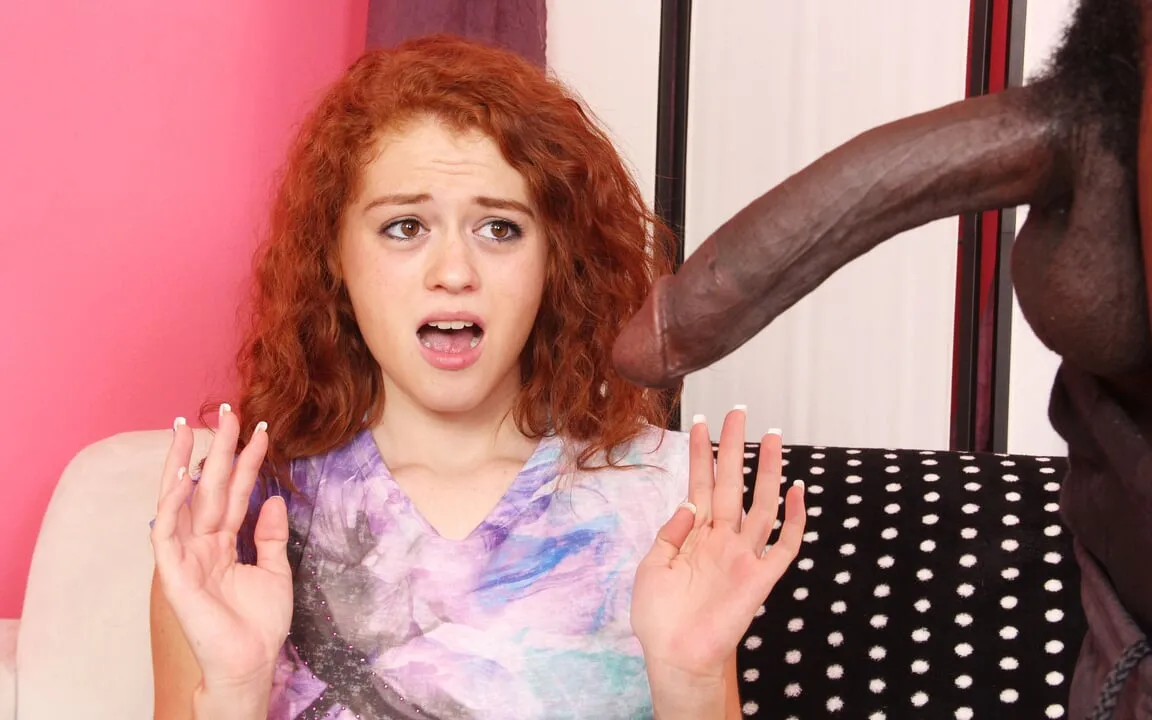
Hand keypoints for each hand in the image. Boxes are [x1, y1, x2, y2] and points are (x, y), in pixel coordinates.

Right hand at [150, 405, 293, 691]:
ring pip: (180, 502)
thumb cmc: (260, 624)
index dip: (246, 462)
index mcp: (224, 543)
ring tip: (189, 428)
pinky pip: (166, 534)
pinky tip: (182, 480)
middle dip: (216, 449)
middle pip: (208, 487)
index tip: (261, 430)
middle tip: (226, 411)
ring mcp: (186, 556)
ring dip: (184, 465)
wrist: (252, 661)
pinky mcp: (174, 574)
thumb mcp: (275, 570)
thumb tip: (275, 498)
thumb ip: (272, 535)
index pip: (234, 492)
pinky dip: (171, 507)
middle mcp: (202, 544)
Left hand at [632, 407, 805, 680]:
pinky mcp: (760, 578)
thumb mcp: (652, 568)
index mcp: (694, 534)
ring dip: (768, 471)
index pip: (700, 483)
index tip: (698, 421)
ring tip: (772, 436)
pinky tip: (796, 491)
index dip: (700, 453)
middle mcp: (722, 539)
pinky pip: (784, 545)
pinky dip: (793, 519)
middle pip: (732, 483)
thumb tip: (688, 501)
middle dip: (734, 447)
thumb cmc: (659, 618)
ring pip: (761, 504)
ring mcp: (743, 556)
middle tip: (738, 411)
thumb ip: (670, 532)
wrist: (676, 657)